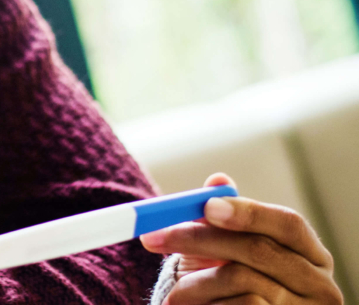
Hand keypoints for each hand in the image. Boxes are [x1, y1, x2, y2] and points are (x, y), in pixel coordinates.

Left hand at [140, 173, 342, 303]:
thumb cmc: (233, 282)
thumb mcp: (229, 248)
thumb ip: (224, 215)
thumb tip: (217, 180)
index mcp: (311, 253)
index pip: (288, 223)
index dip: (248, 213)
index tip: (206, 207)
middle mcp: (318, 283)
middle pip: (258, 250)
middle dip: (199, 240)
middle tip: (154, 238)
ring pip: (241, 281)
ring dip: (196, 283)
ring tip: (174, 293)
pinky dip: (209, 304)